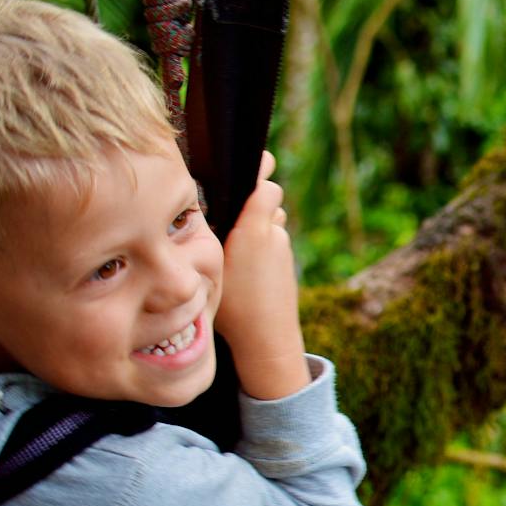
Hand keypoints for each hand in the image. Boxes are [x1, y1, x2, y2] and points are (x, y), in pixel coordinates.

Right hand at [214, 151, 308, 399]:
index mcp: (254, 230)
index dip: (260, 175)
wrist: (266, 340)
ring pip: (269, 226)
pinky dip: (261, 248)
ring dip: (256, 230)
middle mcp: (274, 235)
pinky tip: (245, 267)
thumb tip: (236, 198)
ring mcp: (284, 251)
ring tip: (233, 249)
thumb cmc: (236, 303)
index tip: (254, 164)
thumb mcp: (217, 262)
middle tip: (229, 221)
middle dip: (253, 208)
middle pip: (267, 204)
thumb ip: (230, 226)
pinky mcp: (287, 266)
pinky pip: (272, 245)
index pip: (267, 187)